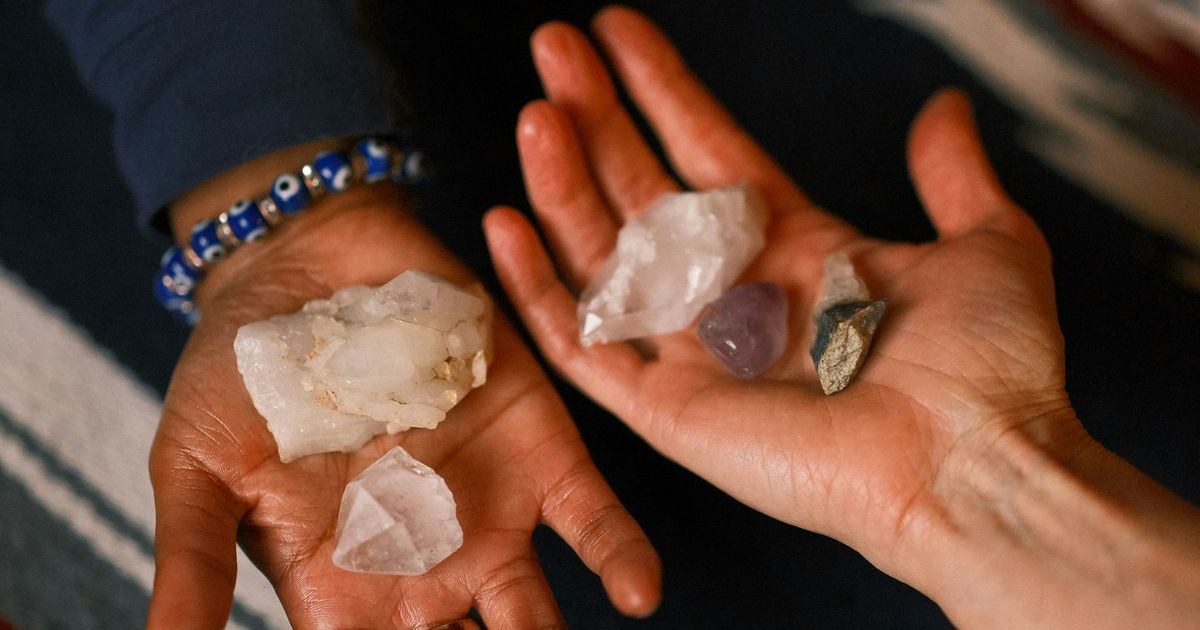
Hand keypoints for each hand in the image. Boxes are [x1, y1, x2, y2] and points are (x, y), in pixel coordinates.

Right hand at [148, 183, 660, 627]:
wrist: (308, 266)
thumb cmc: (236, 372)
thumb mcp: (196, 468)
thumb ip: (194, 566)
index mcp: (342, 589)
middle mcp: (425, 566)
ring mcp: (491, 511)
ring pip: (539, 614)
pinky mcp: (542, 450)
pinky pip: (594, 521)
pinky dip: (620, 559)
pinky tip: (638, 595)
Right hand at [484, 5, 1086, 615]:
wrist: (973, 467)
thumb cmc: (990, 368)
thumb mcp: (989, 246)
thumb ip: (953, 175)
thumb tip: (944, 105)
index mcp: (797, 250)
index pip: (707, 151)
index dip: (661, 90)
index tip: (617, 31)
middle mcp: (735, 294)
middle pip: (642, 190)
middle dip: (595, 116)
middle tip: (551, 47)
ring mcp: (694, 351)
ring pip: (603, 254)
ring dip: (564, 180)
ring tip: (538, 110)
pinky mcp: (665, 409)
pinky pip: (581, 344)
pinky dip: (537, 288)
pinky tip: (504, 221)